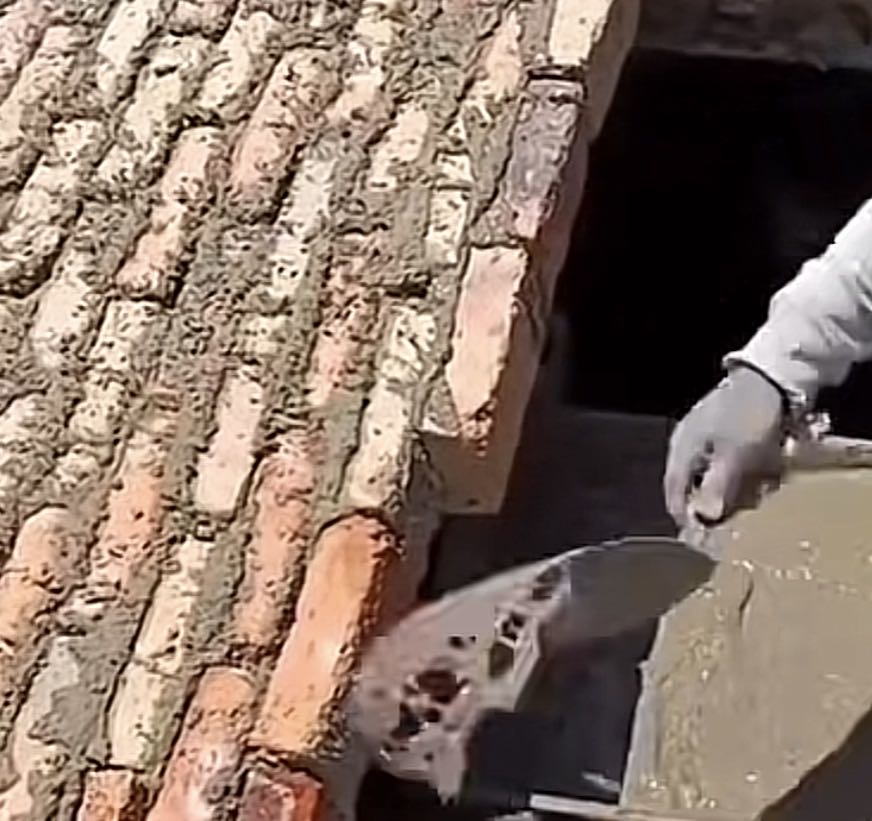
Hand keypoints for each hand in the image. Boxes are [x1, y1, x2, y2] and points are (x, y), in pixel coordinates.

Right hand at [664, 366, 785, 526]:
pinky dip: (727, 475)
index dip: (686, 519)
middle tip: (724, 524)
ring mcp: (698, 435)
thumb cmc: (749, 416)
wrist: (769, 376)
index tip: (704, 539)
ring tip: (739, 503)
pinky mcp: (716, 430)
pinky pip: (715, 462)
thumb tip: (703, 518)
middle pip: (686, 487)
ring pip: (701, 475)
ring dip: (717, 491)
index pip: (674, 494)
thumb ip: (717, 486)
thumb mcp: (736, 454)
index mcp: (681, 450)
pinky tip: (746, 479)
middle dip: (704, 506)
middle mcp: (682, 444)